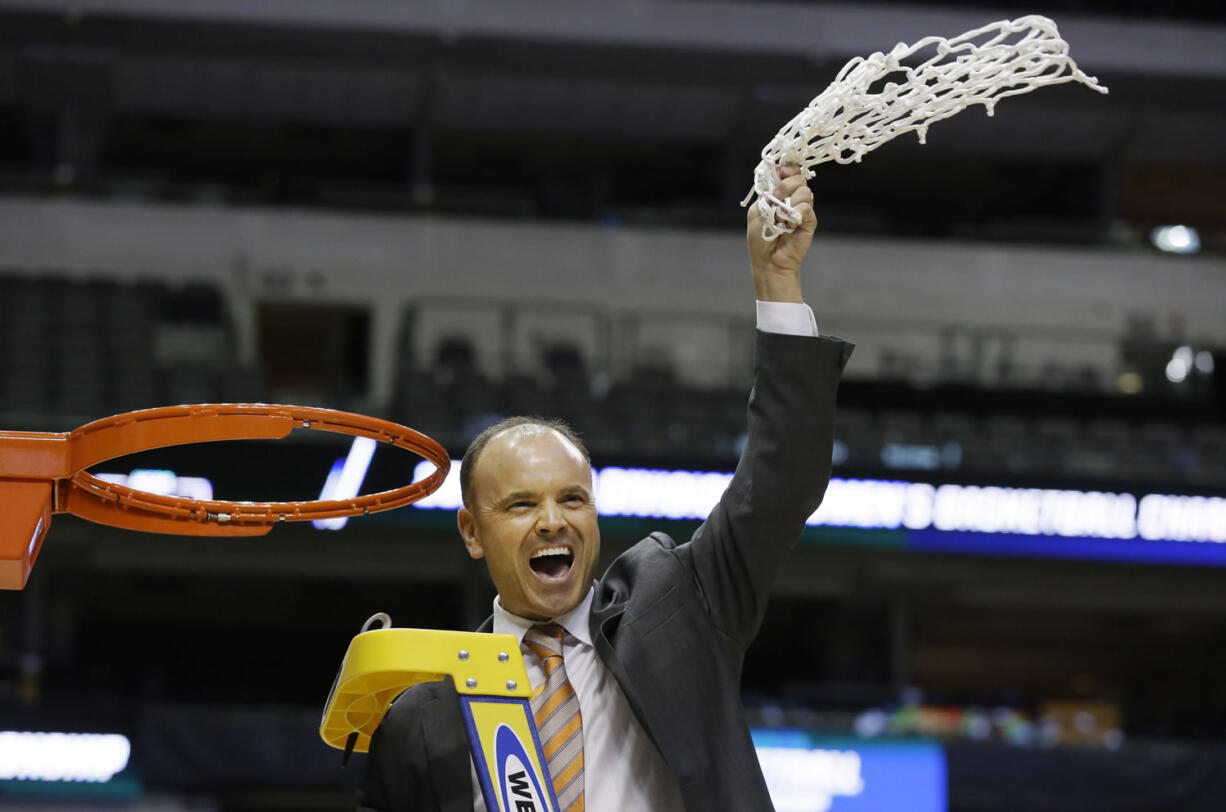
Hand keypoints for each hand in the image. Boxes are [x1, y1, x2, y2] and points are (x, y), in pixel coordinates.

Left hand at [746, 165, 816, 302]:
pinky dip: (796, 213)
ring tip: (780, 217)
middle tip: (775, 199)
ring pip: (804, 191)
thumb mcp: (757, 211)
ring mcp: (802, 209)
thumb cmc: (760, 238)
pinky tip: (789, 224)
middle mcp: (793, 198)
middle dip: (785, 185)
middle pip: (798, 178)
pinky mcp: (810, 221)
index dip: (786, 169)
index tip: (780, 172)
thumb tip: (777, 178)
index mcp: (780, 193)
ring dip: (789, 201)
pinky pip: (807, 207)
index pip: (790, 172)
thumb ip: (767, 193)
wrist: (768, 260)